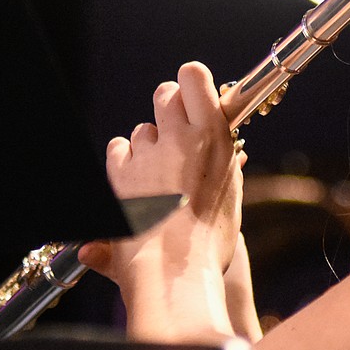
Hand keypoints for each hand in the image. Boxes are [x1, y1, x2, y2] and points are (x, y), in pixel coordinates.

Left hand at [80, 62, 244, 334]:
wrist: (175, 271)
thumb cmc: (210, 239)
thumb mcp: (231, 194)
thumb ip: (226, 164)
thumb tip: (231, 154)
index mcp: (213, 136)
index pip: (193, 77)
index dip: (192, 81)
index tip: (195, 92)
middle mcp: (179, 137)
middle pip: (165, 94)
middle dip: (170, 106)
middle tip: (177, 129)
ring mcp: (146, 154)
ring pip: (142, 128)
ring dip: (149, 141)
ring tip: (159, 170)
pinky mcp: (120, 174)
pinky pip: (118, 147)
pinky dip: (125, 158)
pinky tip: (137, 177)